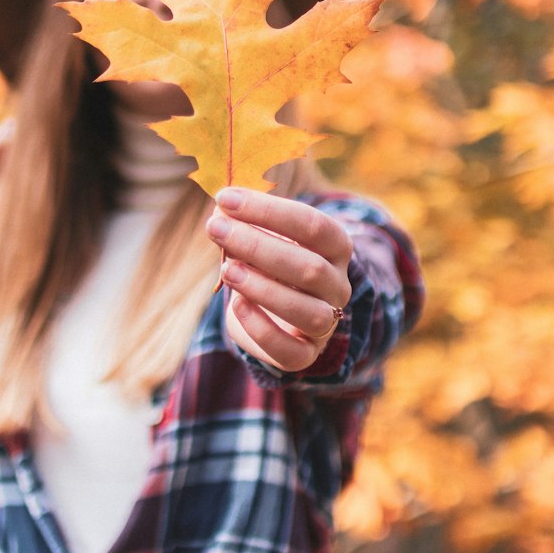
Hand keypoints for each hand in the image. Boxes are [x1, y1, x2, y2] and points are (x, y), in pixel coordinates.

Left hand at [206, 188, 352, 374]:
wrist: (279, 313)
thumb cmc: (269, 262)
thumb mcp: (261, 235)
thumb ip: (245, 222)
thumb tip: (220, 209)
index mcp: (335, 246)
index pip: (313, 225)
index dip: (269, 211)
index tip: (226, 198)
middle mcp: (338, 285)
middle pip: (309, 267)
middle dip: (256, 245)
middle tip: (215, 227)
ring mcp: (326, 323)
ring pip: (306, 311)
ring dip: (262, 288)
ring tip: (226, 269)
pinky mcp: (305, 354)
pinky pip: (290, 351)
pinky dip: (260, 328)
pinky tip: (236, 305)